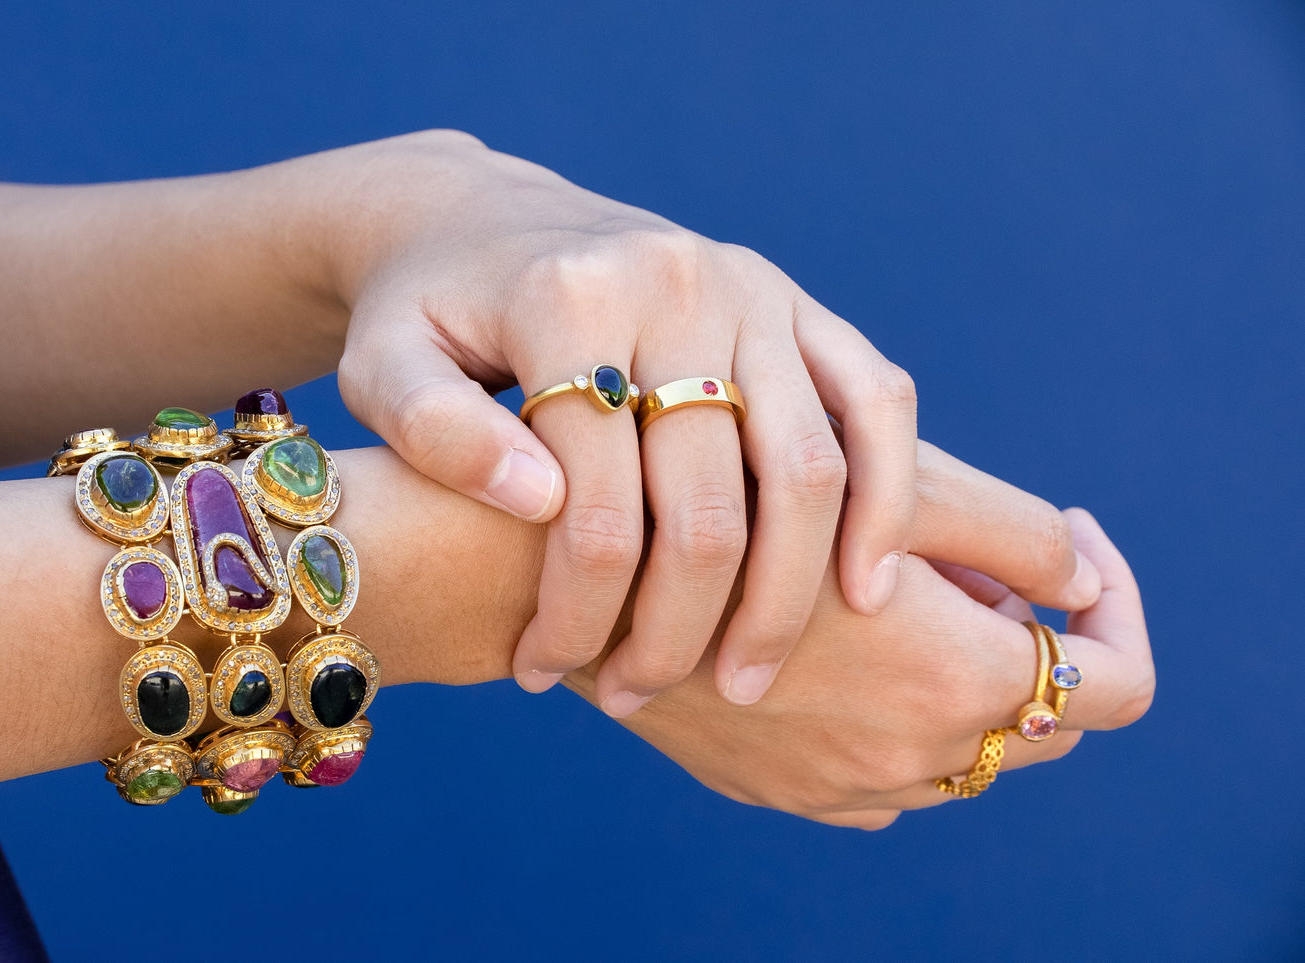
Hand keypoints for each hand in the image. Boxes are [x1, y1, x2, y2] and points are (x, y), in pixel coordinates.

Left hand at [328, 130, 934, 713]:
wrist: (487, 221)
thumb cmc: (428, 315)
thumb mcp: (383, 365)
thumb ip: (435, 430)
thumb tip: (542, 503)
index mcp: (567, 300)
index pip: (594, 507)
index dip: (574, 616)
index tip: (540, 672)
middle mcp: (676, 282)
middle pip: (710, 504)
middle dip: (677, 631)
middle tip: (637, 695)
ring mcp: (753, 287)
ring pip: (810, 468)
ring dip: (786, 599)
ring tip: (747, 682)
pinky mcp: (801, 302)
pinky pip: (877, 402)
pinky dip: (888, 500)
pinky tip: (867, 591)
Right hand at [566, 447, 1151, 826]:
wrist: (569, 576)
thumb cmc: (731, 500)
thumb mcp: (888, 487)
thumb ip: (1010, 533)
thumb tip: (1079, 575)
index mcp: (957, 680)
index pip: (1119, 682)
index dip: (1119, 604)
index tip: (1076, 545)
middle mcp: (908, 756)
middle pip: (1043, 723)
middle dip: (1031, 639)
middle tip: (978, 565)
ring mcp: (837, 789)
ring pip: (960, 754)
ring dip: (958, 682)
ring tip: (903, 599)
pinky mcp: (777, 794)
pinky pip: (879, 780)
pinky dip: (890, 724)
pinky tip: (845, 650)